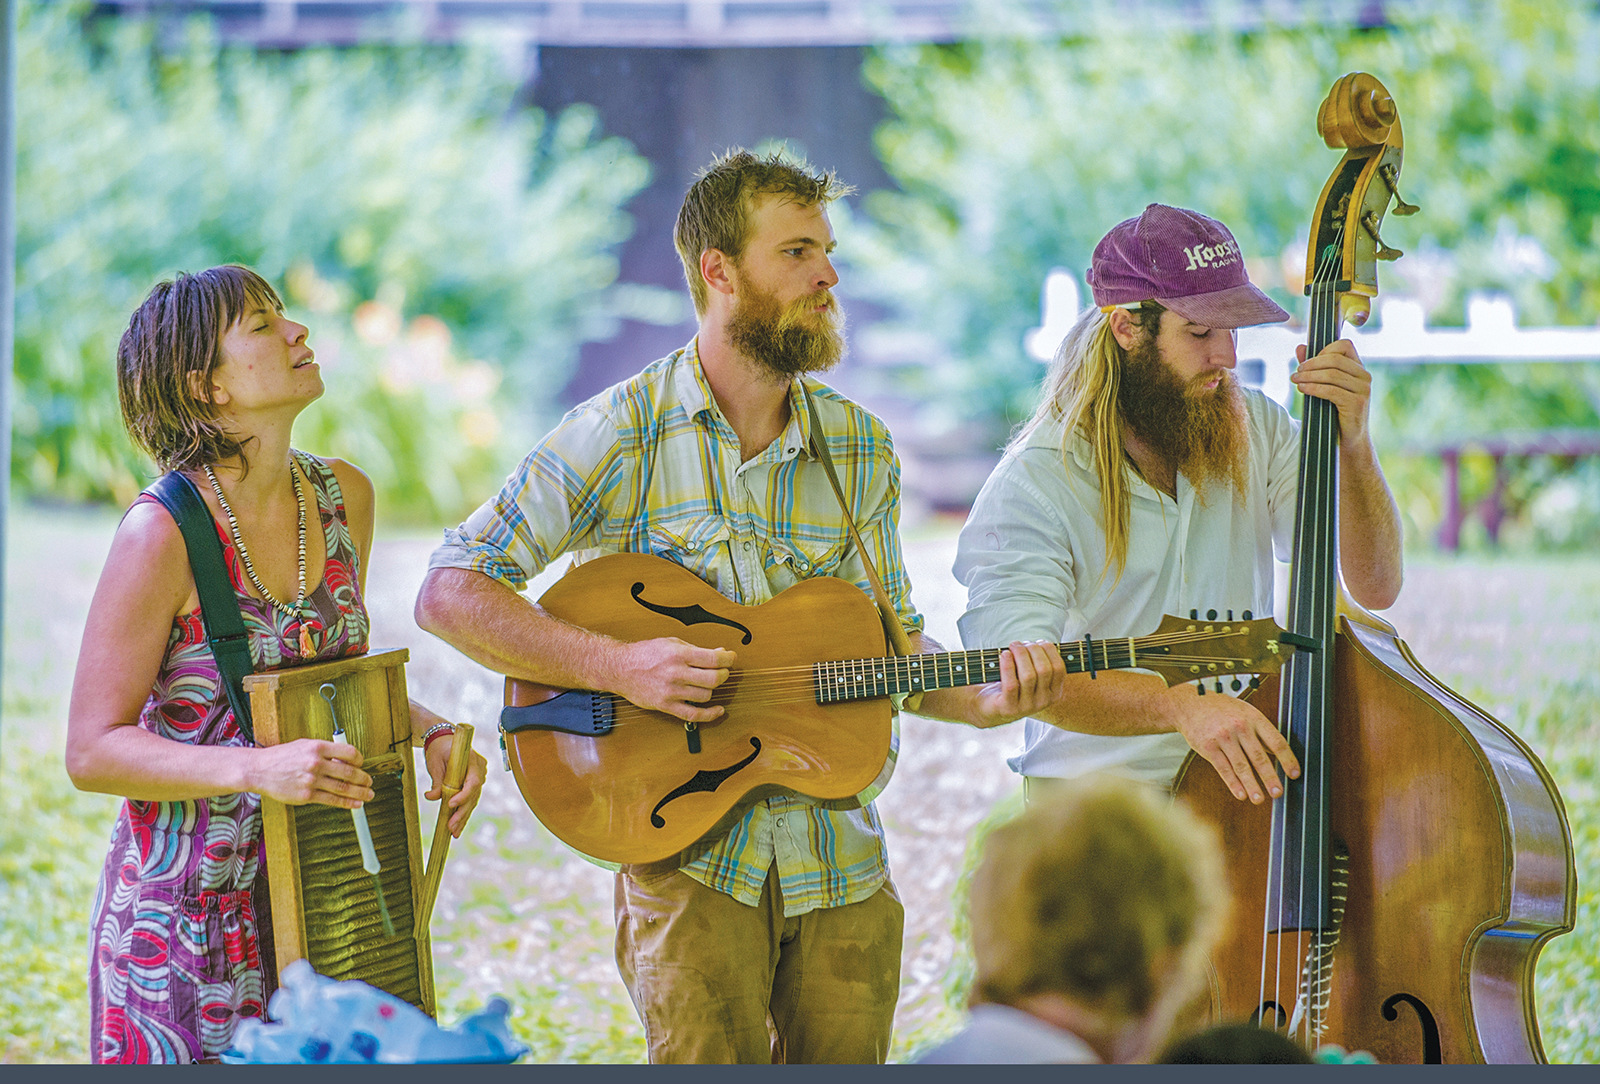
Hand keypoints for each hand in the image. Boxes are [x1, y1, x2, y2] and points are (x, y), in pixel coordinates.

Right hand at [246, 737, 372, 807]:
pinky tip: (355, 804)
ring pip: (343, 788)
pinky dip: (347, 803)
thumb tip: (346, 759)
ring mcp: (311, 780)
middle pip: (349, 772)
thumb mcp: (305, 745)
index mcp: (318, 747)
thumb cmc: (282, 757)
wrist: (259, 770)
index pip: (349, 752)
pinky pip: (331, 800)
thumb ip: (325, 751)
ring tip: (368, 795)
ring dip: (360, 793)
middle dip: (364, 779)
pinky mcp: (306, 796)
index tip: (362, 764)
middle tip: (370, 782)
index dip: (360, 759)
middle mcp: (316, 763)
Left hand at [423, 732, 488, 837]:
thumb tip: (431, 796)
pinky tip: (457, 827)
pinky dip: (463, 812)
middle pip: (474, 795)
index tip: (450, 804)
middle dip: (462, 812)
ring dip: (463, 816)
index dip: (464, 795)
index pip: (473, 781)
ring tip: (454, 832)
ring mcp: (478, 776)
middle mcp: (479, 769)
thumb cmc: (439, 748)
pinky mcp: (472, 783)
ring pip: (472, 800)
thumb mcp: (435, 762)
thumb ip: (436, 780)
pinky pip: (469, 799)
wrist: (443, 739)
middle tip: (452, 828)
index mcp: (472, 759)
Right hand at [613, 637, 735, 723]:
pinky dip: (710, 714)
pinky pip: (693, 715)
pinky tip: (718, 710)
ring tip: (709, 683)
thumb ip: (696, 649)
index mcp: (678, 654)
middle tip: (723, 671)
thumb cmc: (645, 654)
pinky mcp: (666, 706)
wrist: (620, 668)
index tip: (731, 658)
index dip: (728, 658)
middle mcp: (676, 673)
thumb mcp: (672, 643)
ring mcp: (671, 691)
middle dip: (724, 674)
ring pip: (706, 695)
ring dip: (713, 689)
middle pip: (714, 678)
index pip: (713, 658)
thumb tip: (720, 652)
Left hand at [969, 640, 1067, 726]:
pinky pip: (1011, 684)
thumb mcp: (1032, 675)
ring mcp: (1026, 707)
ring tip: (1012, 647)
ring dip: (1020, 655)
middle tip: (1021, 644)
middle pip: (1044, 669)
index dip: (1049, 650)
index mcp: (1053, 693)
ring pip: (1028, 675)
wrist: (988, 707)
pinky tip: (1004, 655)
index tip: (1038, 642)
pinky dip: (1008, 665)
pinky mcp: (1008, 708)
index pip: (1059, 668)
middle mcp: (1043, 702)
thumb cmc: (1012, 684)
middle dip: (1033, 650)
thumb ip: (1045, 660)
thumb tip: (1071, 640)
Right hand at [1171, 688, 1300, 803]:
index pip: (1276, 741)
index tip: (1294, 774)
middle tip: (1277, 792)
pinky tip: (1240, 793)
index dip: (1287, 759)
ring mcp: (1223, 737)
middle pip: (1259, 757)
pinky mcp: (1209, 747)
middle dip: (1270, 777)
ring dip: (1251, 785)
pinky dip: (1233, 783)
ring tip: (1259, 799)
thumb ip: (1260, 732)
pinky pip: (1224, 768)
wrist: (1191, 704)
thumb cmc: (1221, 709)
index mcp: (1254, 718)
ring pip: (1241, 766)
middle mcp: (1240, 727)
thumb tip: (1278, 754)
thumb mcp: (1245, 712)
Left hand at [1291, 338, 1373, 448]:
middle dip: (1311, 364)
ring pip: (1332, 374)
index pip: (1344, 346)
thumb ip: (1313, 366)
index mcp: (1358, 368)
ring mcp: (1363, 390)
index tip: (1306, 362)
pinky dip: (1314, 388)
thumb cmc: (1334, 412)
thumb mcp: (1324, 386)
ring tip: (1295, 380)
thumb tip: (1300, 346)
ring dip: (1309, 376)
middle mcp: (1364, 376)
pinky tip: (1302, 389)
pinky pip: (1332, 391)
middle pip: (1335, 359)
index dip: (1324, 350)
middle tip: (1296, 372)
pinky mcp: (1357, 403)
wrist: (1348, 439)